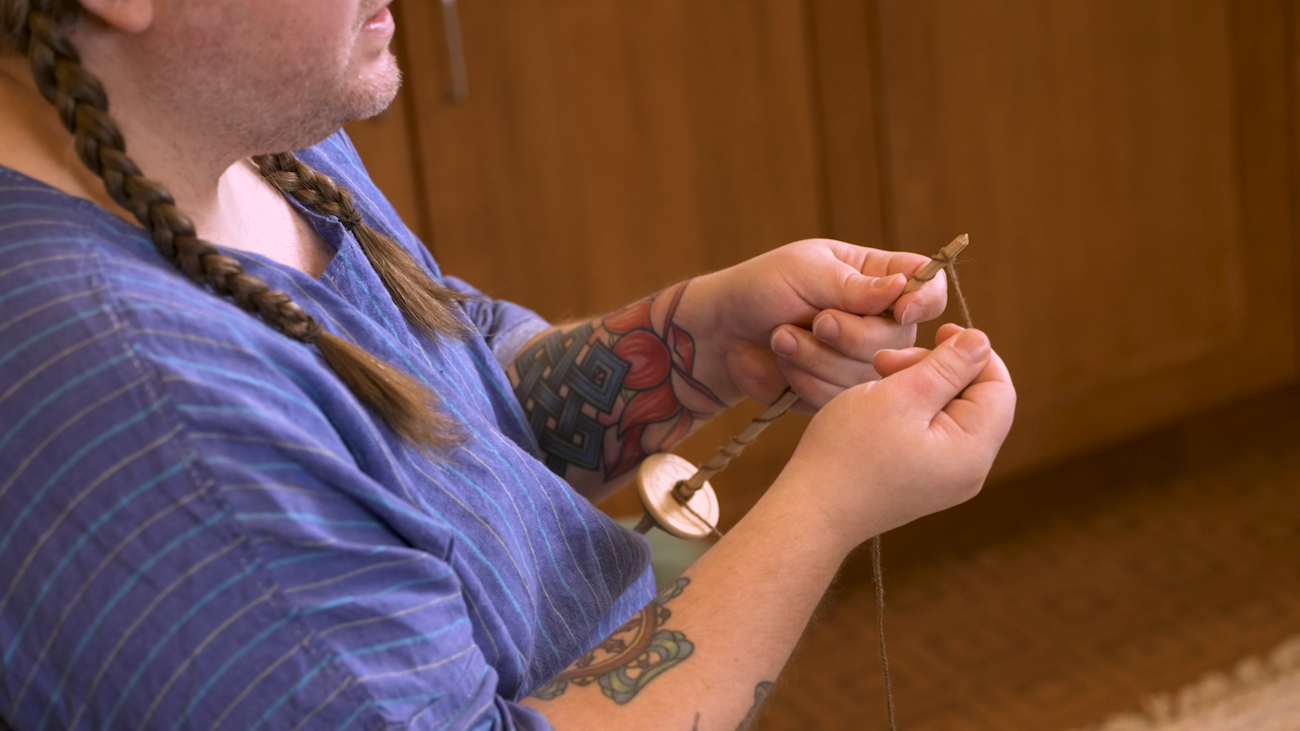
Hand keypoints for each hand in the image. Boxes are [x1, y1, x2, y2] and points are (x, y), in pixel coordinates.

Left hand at [680, 239, 948, 410]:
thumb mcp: (805, 270)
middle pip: (900, 341)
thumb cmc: (761, 288)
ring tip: (783, 337)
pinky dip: (807, 381)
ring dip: (818, 357)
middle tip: (816, 321)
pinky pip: (841, 399)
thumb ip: (854, 284)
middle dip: (851, 334)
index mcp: (879, 279)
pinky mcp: (839, 394)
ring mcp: (861, 362)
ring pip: (870, 376)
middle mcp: (880, 322)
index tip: (901, 310)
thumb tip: (902, 290)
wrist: (721, 334)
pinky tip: (784, 363)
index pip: (928, 288)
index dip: (925, 301)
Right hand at [773, 325, 1015, 550]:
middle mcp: (968, 471)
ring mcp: (946, 480)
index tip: (938, 331)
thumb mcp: (901, 396)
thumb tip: (982, 342)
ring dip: (921, 386)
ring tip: (878, 379)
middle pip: (976, 400)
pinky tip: (879, 404)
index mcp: (971, 451)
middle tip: (887, 360)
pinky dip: (912, 410)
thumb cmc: (848, 452)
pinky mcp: (924, 482)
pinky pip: (933, 433)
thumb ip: (947, 367)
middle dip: (939, 369)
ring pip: (951, 414)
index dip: (973, 353)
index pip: (999, 387)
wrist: (812, 510)